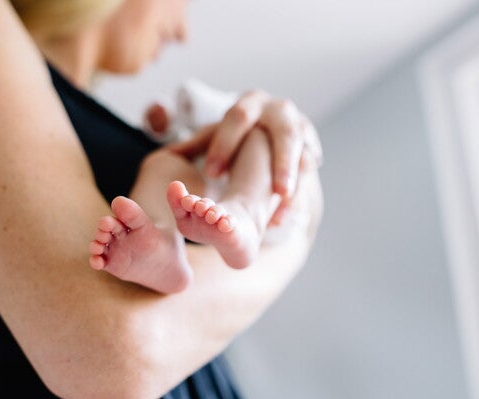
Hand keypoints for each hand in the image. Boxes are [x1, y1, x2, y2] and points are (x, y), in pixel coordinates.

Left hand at [168, 90, 322, 202]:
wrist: (270, 125)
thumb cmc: (236, 132)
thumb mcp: (215, 133)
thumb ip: (195, 143)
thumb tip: (168, 151)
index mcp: (252, 104)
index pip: (240, 118)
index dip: (226, 144)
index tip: (211, 173)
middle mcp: (280, 113)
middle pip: (285, 135)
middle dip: (283, 163)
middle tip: (277, 190)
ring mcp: (301, 130)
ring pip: (304, 155)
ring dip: (297, 182)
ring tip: (285, 204)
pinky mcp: (310, 149)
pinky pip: (308, 175)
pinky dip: (297, 196)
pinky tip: (282, 216)